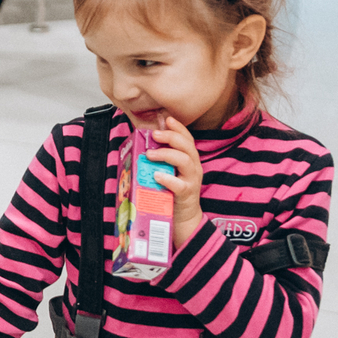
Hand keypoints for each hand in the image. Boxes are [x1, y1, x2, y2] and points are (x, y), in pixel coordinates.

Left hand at [148, 115, 204, 248]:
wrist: (183, 219)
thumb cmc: (172, 192)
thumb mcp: (168, 171)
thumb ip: (160, 158)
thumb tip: (144, 142)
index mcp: (189, 160)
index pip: (186, 139)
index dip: (178, 127)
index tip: (166, 118)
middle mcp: (193, 167)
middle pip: (187, 146)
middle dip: (171, 136)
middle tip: (154, 134)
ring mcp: (191, 180)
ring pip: (184, 161)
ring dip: (166, 154)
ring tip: (150, 154)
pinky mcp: (186, 195)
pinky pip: (179, 185)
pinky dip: (167, 179)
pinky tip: (156, 176)